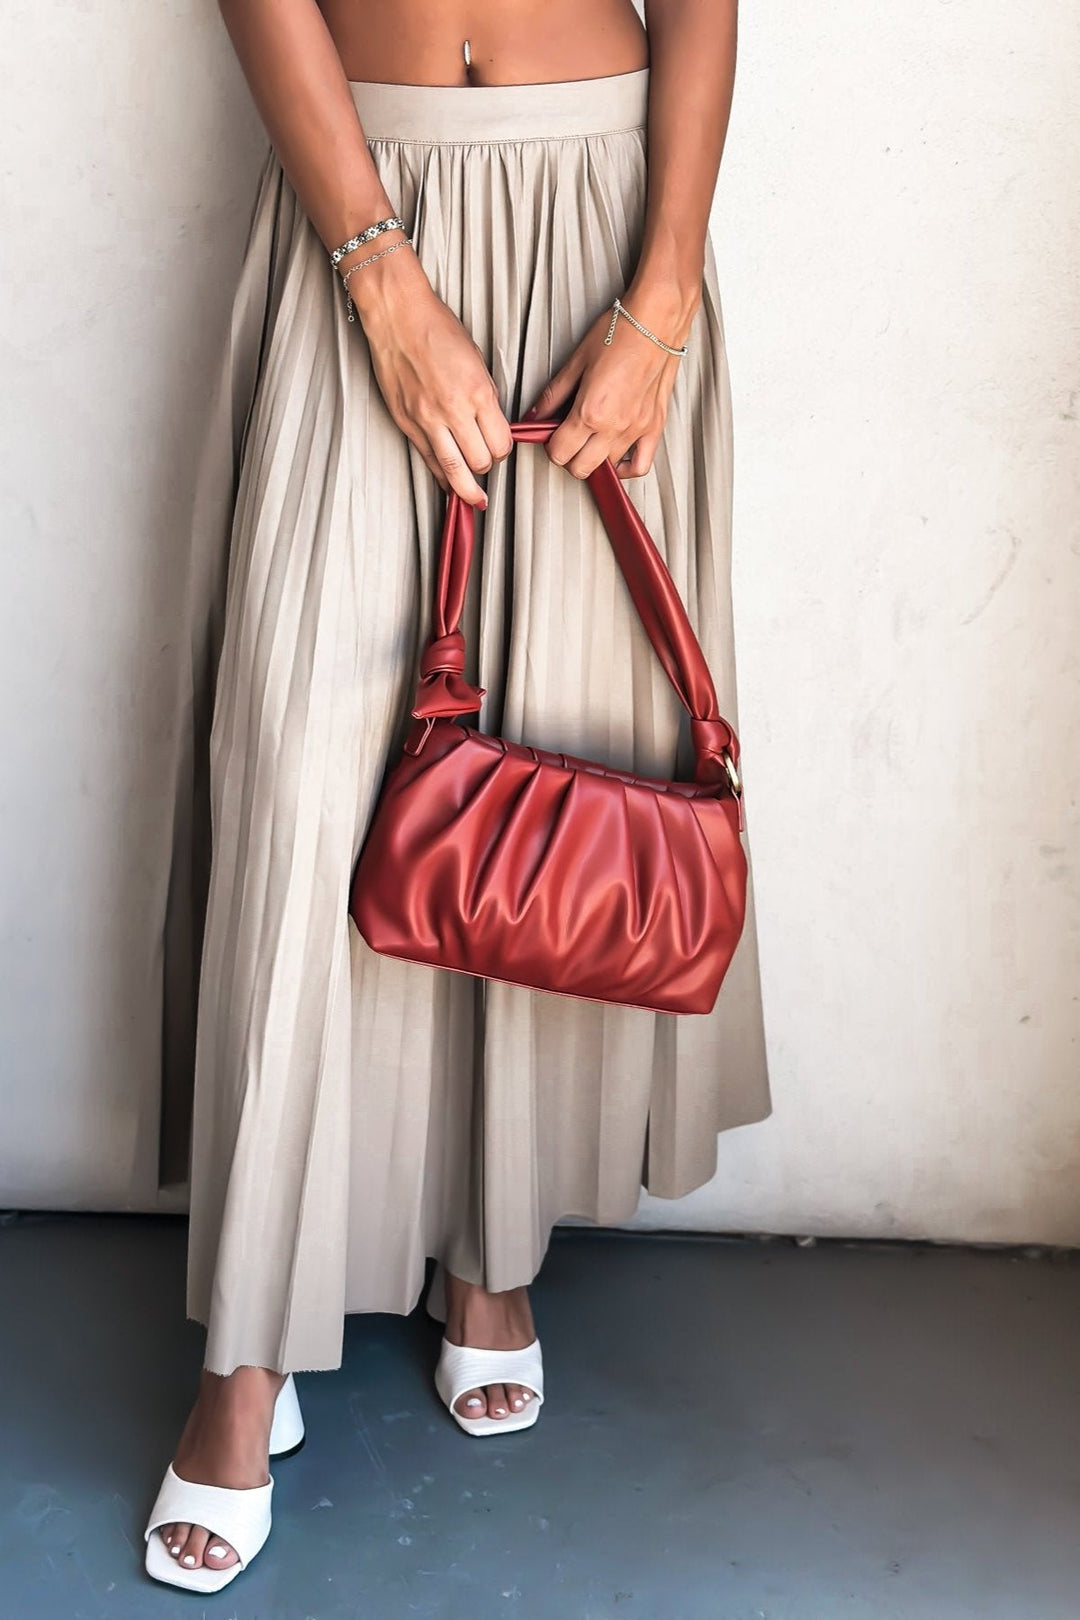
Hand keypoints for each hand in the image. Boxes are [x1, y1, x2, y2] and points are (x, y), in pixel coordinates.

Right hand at [350, 247, 512, 506]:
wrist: (398, 316)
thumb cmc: (437, 329)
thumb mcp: (476, 360)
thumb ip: (485, 396)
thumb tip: (491, 424)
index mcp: (477, 392)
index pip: (501, 442)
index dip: (504, 449)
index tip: (501, 447)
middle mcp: (453, 410)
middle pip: (481, 461)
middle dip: (488, 466)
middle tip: (487, 462)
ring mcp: (427, 420)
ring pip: (454, 471)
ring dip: (467, 488)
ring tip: (475, 499)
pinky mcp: (407, 423)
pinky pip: (429, 461)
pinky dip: (442, 477)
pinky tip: (448, 484)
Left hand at [522, 282, 698, 480]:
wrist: (656, 321)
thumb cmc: (619, 332)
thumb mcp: (576, 361)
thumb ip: (553, 394)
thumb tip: (534, 414)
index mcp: (590, 411)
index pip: (560, 452)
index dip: (550, 446)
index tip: (551, 435)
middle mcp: (614, 426)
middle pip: (581, 468)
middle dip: (569, 458)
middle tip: (568, 439)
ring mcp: (636, 430)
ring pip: (608, 467)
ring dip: (594, 459)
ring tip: (591, 440)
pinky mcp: (654, 426)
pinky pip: (641, 465)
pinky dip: (626, 468)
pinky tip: (616, 458)